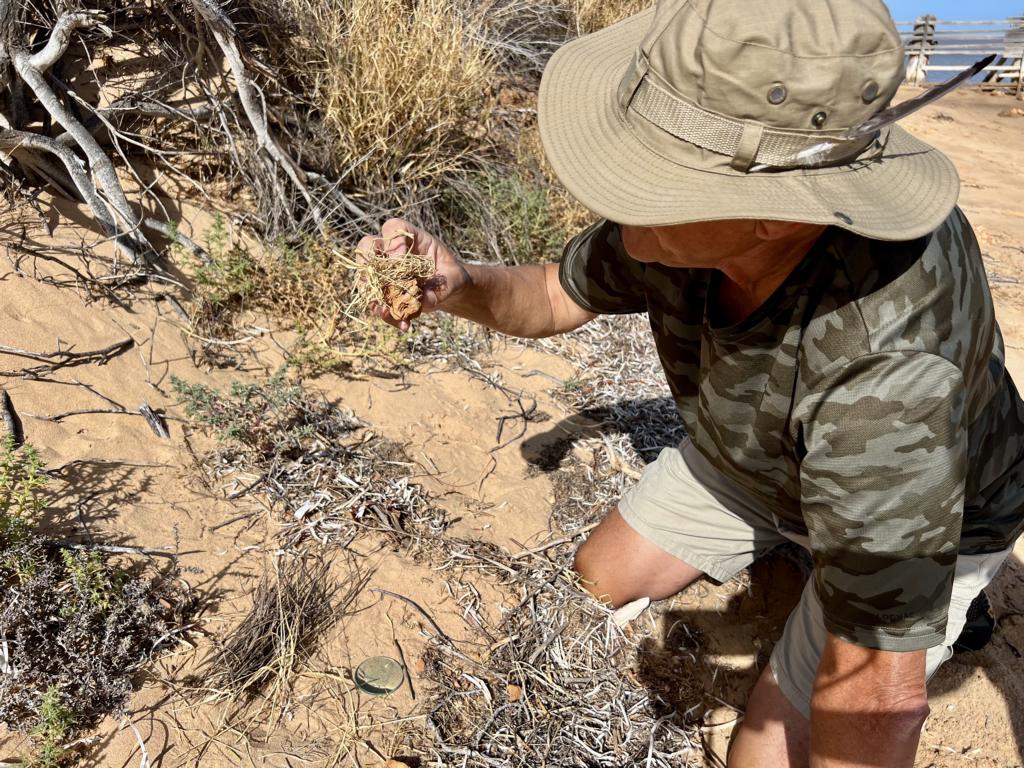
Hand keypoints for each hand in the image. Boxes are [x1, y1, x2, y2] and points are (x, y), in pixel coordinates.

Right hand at [356, 218, 470, 330]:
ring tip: (388, 313)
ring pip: (365, 276)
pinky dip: (388, 315)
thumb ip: (442, 287)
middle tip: (374, 281)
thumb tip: (425, 301)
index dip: (392, 243)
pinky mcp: (384, 291)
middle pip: (366, 246)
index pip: (394, 228)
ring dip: (374, 296)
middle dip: (366, 263)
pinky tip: (404, 325)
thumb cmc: (451, 276)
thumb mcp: (454, 279)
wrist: (448, 291)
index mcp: (411, 237)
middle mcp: (391, 250)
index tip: (399, 262)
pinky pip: (377, 301)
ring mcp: (383, 270)